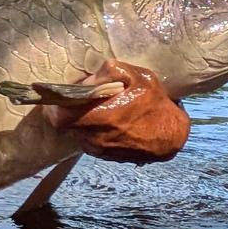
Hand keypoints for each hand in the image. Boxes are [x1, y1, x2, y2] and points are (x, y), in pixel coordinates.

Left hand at [44, 60, 189, 163]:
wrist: (173, 136)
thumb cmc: (155, 103)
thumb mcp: (137, 76)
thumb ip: (109, 71)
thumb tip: (88, 80)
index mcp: (99, 117)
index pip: (58, 116)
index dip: (54, 104)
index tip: (57, 94)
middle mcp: (95, 137)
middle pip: (65, 123)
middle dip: (69, 109)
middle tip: (81, 98)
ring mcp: (100, 150)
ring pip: (77, 132)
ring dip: (82, 120)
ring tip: (98, 109)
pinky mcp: (106, 157)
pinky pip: (89, 140)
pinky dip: (92, 130)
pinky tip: (108, 121)